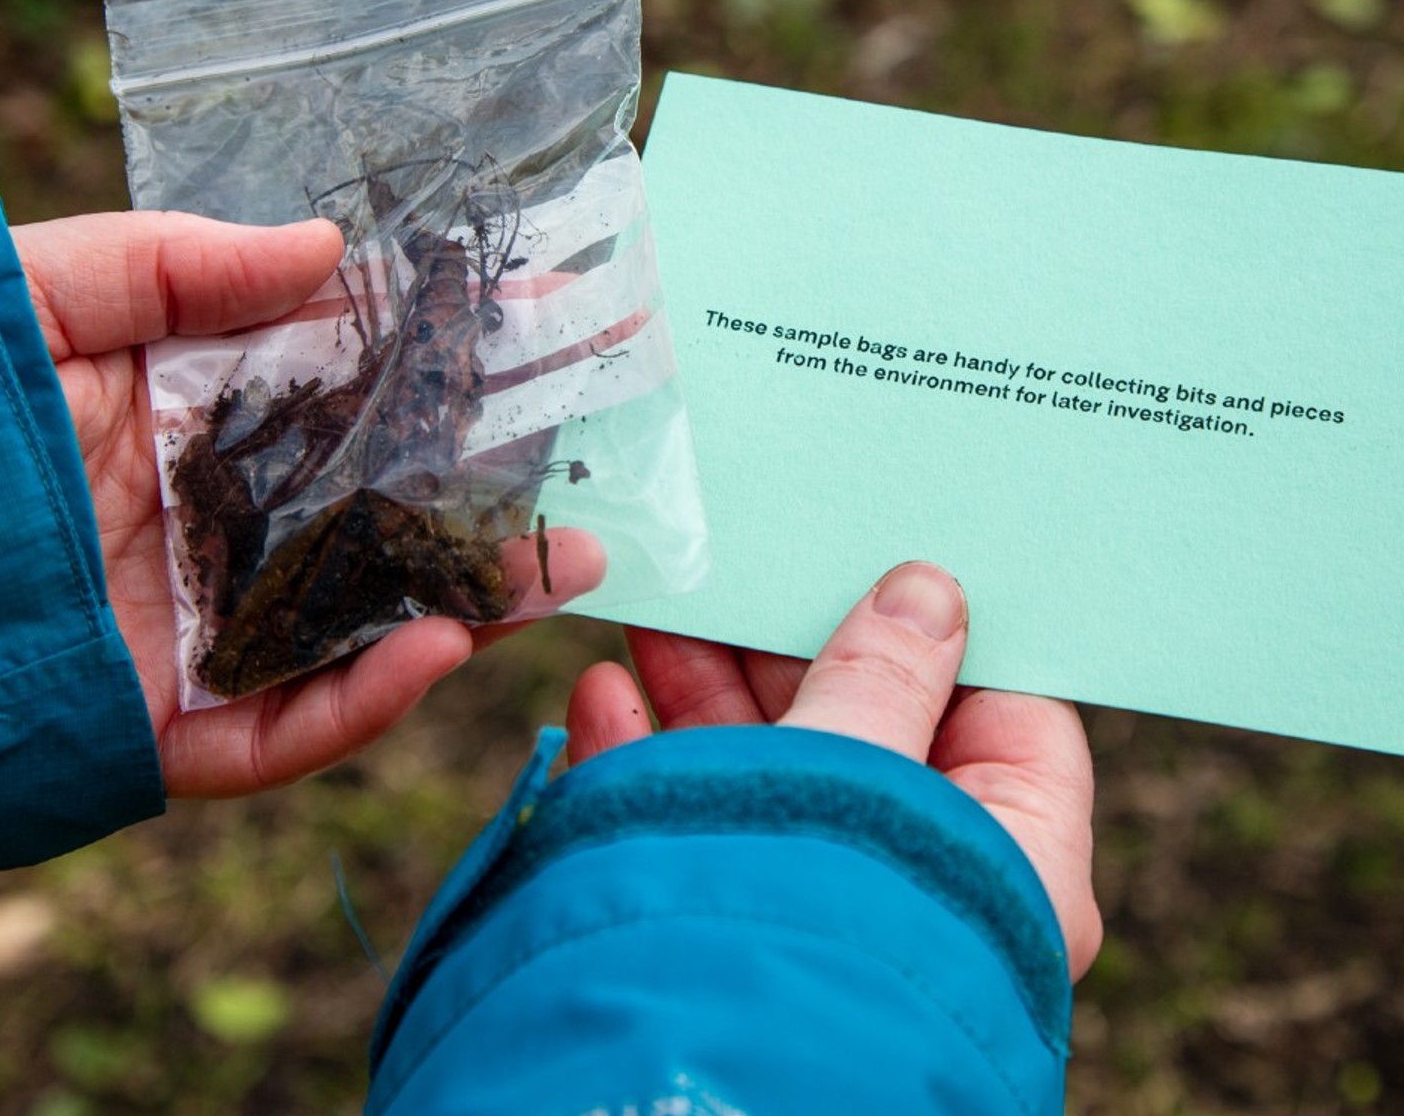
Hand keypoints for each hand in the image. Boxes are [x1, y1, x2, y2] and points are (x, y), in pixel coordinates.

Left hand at [14, 211, 603, 798]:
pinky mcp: (167, 724)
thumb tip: (328, 247)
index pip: (354, 384)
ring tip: (570, 565)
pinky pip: (283, 725)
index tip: (541, 319)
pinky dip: (362, 701)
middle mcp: (219, 520)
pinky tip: (439, 647)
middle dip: (493, 483)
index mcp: (201, 417)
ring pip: (359, 618)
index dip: (448, 354)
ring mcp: (200, 625)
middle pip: (381, 505)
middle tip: (596, 454)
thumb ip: (175, 265)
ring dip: (471, 598)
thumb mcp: (40, 297)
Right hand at [566, 561, 1100, 979]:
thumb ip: (886, 678)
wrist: (678, 1092)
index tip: (888, 554)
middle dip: (798, 644)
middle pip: (870, 728)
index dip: (950, 630)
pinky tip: (607, 694)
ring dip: (707, 685)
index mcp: (1008, 863)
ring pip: (772, 766)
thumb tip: (928, 590)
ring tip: (665, 605)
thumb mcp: (860, 773)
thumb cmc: (814, 927)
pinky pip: (696, 820)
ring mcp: (817, 900)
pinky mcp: (724, 917)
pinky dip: (650, 756)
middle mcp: (920, 885)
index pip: (1007, 717)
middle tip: (753, 561)